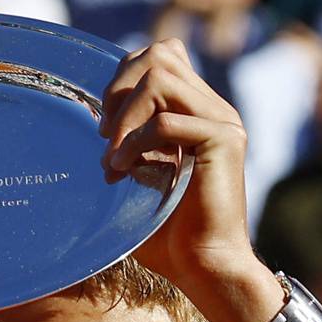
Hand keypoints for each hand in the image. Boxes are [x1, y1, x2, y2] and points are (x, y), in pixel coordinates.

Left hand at [98, 39, 262, 302]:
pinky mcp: (224, 141)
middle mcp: (214, 109)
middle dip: (119, 88)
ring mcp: (223, 121)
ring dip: (125, 116)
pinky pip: (167, 122)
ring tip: (113, 157)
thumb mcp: (142, 175)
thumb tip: (97, 121)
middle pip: (160, 54)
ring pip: (161, 77)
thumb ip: (129, 143)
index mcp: (198, 112)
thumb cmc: (170, 234)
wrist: (205, 267)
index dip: (125, 77)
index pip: (163, 56)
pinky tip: (123, 171)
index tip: (106, 127)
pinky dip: (136, 143)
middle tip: (104, 135)